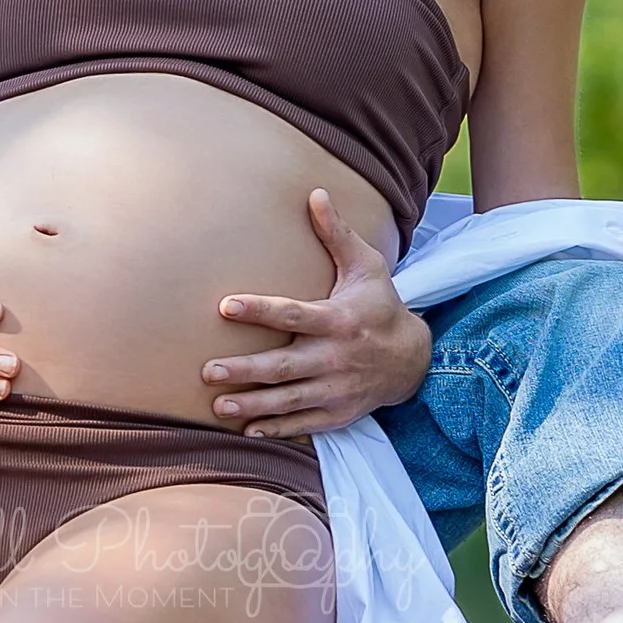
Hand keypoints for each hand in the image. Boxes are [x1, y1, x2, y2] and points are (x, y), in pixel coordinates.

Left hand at [200, 188, 431, 437]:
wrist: (414, 359)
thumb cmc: (381, 304)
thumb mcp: (367, 265)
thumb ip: (337, 233)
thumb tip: (315, 193)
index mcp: (339, 320)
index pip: (294, 314)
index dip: (260, 310)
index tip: (226, 306)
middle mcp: (337, 358)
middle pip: (285, 366)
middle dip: (246, 371)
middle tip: (208, 371)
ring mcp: (337, 390)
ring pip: (289, 400)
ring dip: (253, 406)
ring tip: (219, 406)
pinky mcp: (339, 413)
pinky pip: (304, 424)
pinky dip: (277, 428)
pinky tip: (248, 430)